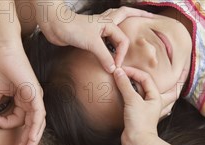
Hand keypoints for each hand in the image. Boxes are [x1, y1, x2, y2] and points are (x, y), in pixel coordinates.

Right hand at [0, 41, 45, 144]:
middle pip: (31, 126)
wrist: (1, 50)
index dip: (5, 124)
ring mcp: (35, 97)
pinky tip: (32, 138)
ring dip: (31, 140)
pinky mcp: (36, 94)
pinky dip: (35, 127)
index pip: (17, 120)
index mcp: (23, 100)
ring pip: (36, 124)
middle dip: (25, 143)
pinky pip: (38, 115)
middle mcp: (31, 100)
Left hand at [39, 6, 153, 71]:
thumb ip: (104, 56)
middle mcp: (104, 23)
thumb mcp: (91, 43)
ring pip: (115, 22)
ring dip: (125, 21)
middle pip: (125, 14)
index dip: (121, 54)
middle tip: (150, 17)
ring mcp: (97, 27)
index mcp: (108, 23)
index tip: (116, 66)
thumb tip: (114, 69)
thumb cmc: (72, 28)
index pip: (122, 41)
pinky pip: (105, 34)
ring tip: (134, 22)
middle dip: (138, 15)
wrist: (54, 25)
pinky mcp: (89, 34)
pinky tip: (111, 40)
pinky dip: (111, 36)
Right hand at [114, 67, 177, 144]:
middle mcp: (155, 103)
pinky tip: (149, 101)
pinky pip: (147, 106)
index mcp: (156, 97)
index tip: (121, 70)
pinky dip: (148, 102)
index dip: (133, 72)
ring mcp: (149, 110)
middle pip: (168, 90)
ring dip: (161, 92)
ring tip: (171, 86)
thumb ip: (125, 85)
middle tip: (180, 74)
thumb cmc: (139, 122)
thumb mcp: (132, 101)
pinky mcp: (141, 116)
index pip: (145, 78)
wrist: (137, 143)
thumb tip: (118, 72)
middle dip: (173, 83)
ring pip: (158, 98)